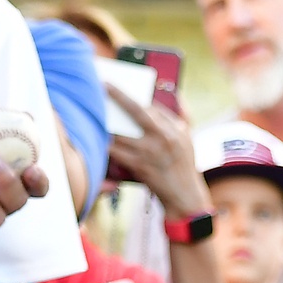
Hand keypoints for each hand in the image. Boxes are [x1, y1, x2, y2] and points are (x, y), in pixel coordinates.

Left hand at [101, 82, 207, 218]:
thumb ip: (179, 116)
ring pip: (121, 133)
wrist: (185, 196)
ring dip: (107, 125)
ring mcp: (150, 152)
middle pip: (136, 111)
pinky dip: (107, 146)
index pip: (151, 106)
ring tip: (95, 116)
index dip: (131, 96)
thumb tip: (169, 94)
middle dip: (118, 96)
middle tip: (103, 86)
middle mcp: (164, 138)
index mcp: (175, 129)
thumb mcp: (187, 137)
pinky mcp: (139, 166)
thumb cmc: (183, 164)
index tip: (115, 86)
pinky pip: (117, 152)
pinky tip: (98, 141)